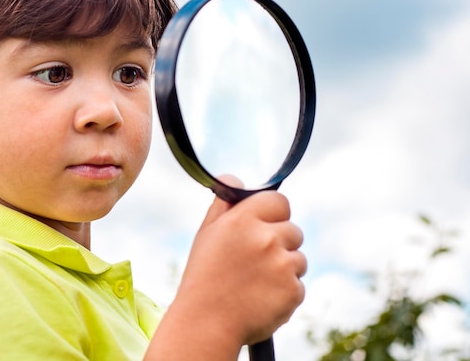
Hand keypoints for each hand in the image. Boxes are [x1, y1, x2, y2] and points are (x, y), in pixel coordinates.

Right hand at [153, 178, 305, 357]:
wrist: (206, 323)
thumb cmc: (204, 276)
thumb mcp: (207, 234)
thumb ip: (224, 204)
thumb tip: (234, 178)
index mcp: (243, 220)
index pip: (279, 201)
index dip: (273, 214)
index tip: (263, 227)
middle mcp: (266, 238)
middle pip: (293, 230)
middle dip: (280, 243)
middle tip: (255, 261)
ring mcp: (283, 265)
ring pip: (298, 258)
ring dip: (284, 268)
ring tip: (256, 282)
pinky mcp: (293, 291)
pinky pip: (299, 285)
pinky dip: (285, 292)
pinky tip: (262, 298)